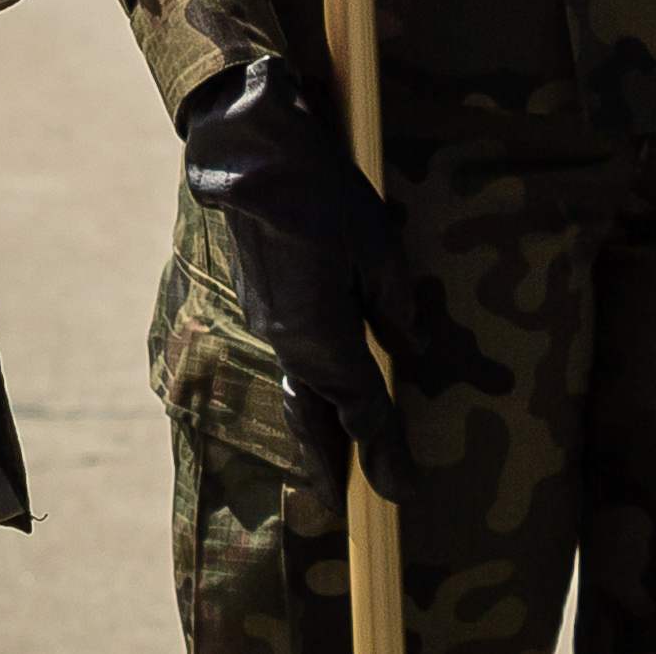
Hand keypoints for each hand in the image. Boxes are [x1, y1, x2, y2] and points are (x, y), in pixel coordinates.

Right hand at [178, 56, 423, 504]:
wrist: (250, 153)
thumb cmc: (322, 196)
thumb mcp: (378, 249)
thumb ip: (394, 309)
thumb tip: (406, 349)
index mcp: (322, 337)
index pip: (362, 410)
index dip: (384, 454)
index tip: (401, 494)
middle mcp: (289, 340)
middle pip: (312, 414)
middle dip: (328, 461)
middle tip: (339, 501)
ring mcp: (269, 320)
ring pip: (297, 386)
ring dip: (314, 424)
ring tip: (328, 456)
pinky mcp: (261, 299)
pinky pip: (288, 357)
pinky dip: (304, 385)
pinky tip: (315, 386)